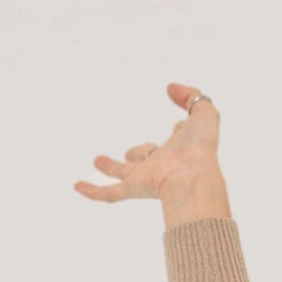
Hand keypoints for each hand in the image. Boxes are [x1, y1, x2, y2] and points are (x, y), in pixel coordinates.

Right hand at [73, 80, 223, 206]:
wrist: (192, 177)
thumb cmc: (201, 148)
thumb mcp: (203, 112)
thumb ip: (191, 95)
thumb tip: (170, 88)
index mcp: (180, 147)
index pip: (176, 137)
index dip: (180, 129)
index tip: (179, 124)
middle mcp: (162, 163)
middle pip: (146, 157)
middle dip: (139, 152)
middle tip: (129, 154)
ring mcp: (146, 178)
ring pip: (124, 174)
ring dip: (111, 168)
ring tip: (98, 161)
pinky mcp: (134, 188)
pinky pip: (109, 193)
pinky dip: (93, 191)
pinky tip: (78, 187)